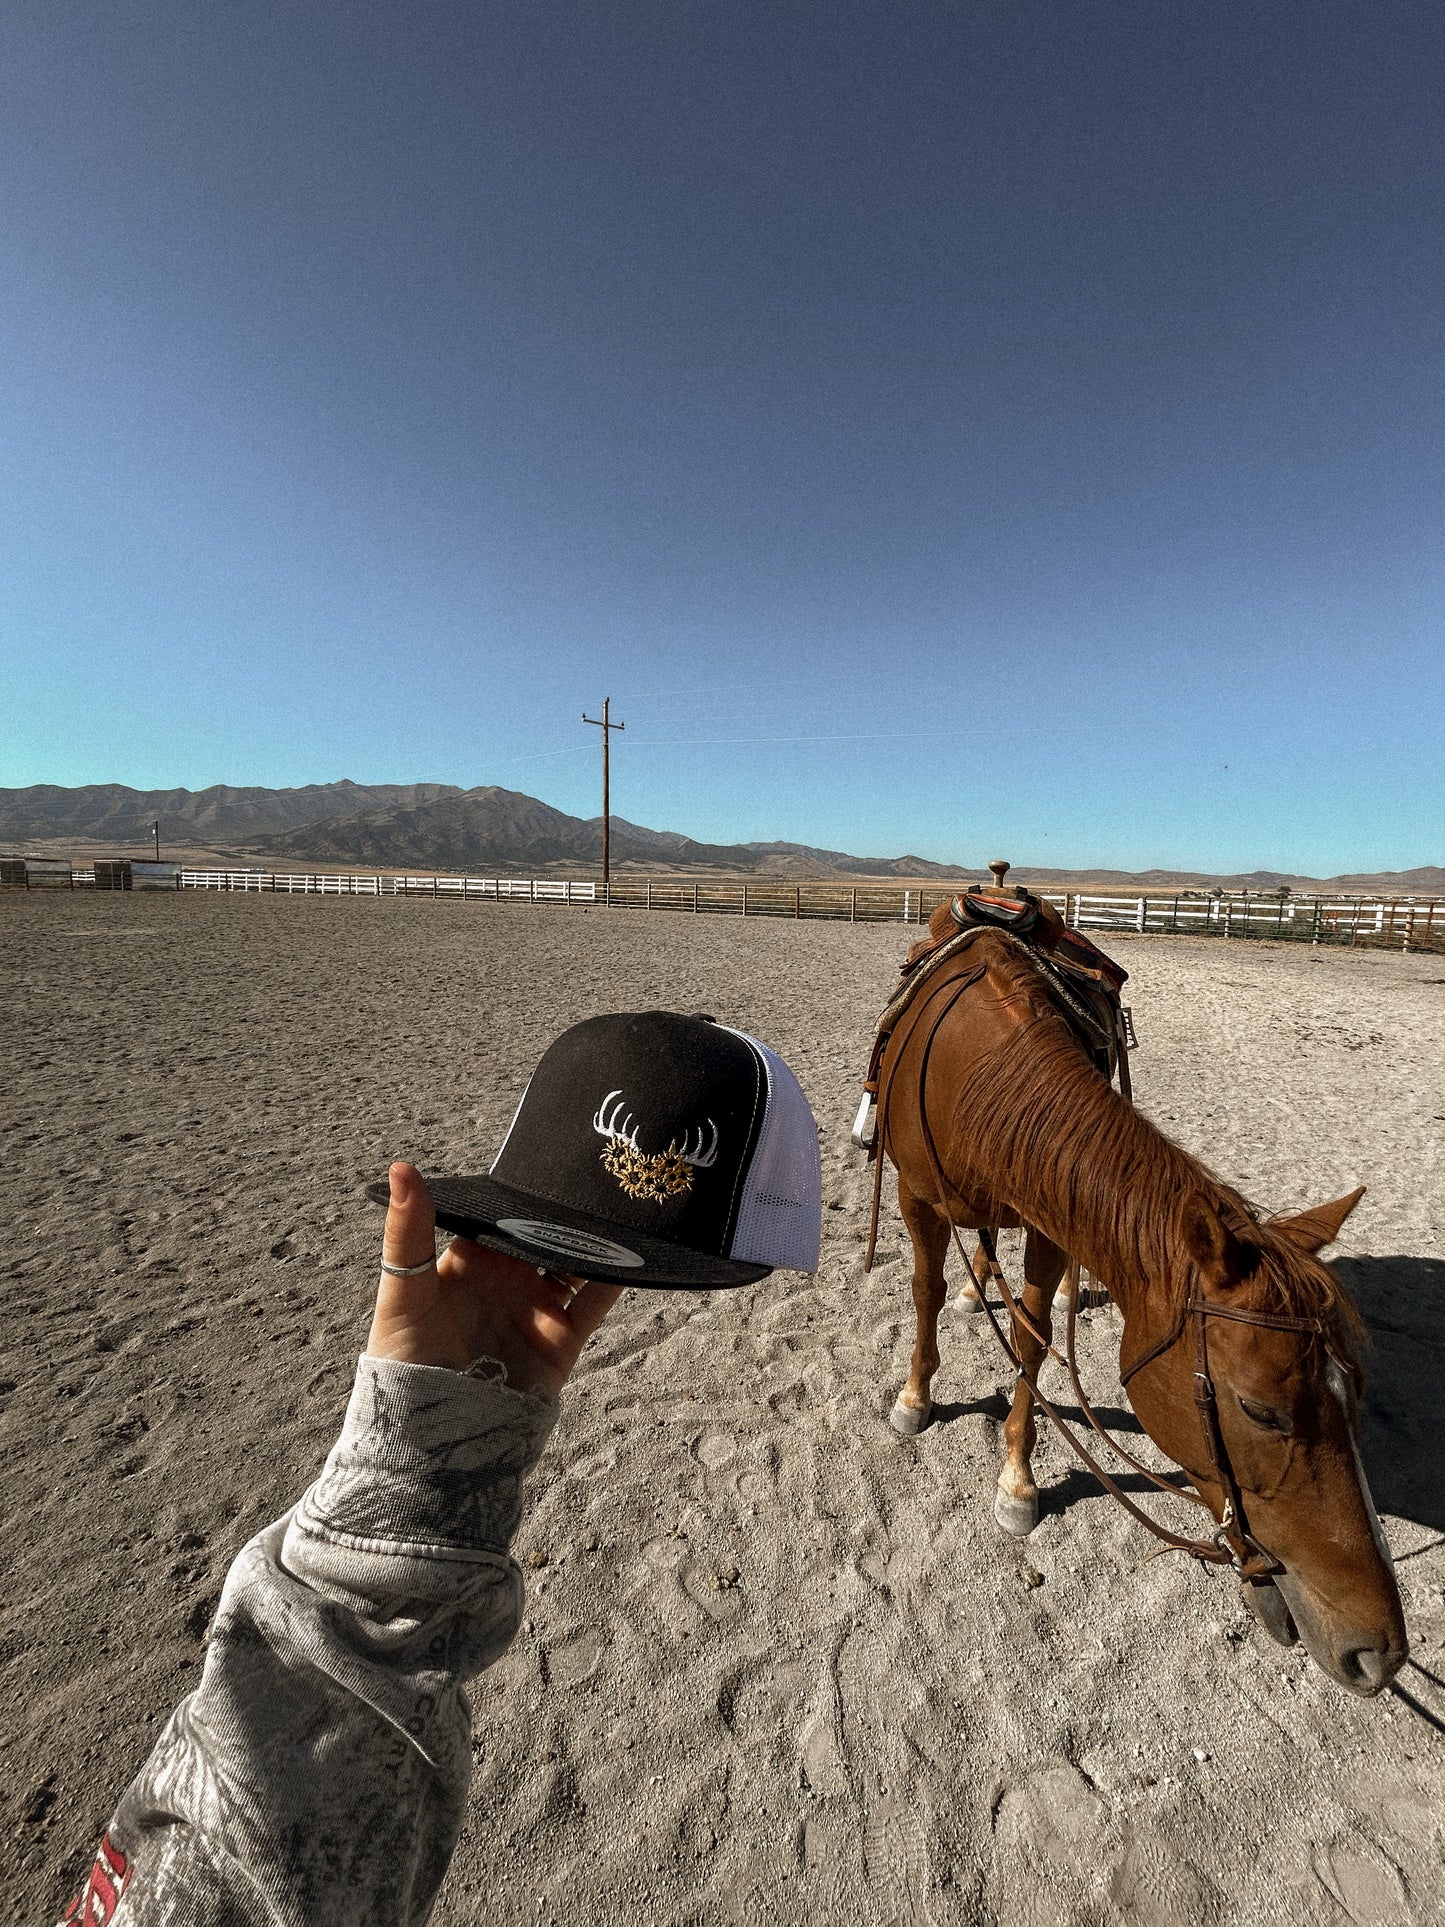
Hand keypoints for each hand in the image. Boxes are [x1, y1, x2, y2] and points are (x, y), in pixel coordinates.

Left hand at [364, 1162, 622, 1399]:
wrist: (434, 1441)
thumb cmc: (403, 1363)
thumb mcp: (403, 1293)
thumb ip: (407, 1233)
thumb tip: (400, 1166)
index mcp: (471, 1260)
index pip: (502, 1215)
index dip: (523, 1190)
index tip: (549, 1157)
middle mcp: (508, 1279)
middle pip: (544, 1236)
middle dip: (566, 1211)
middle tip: (596, 1173)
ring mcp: (537, 1307)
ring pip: (575, 1263)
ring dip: (595, 1240)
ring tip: (620, 1206)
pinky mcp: (561, 1338)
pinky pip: (595, 1302)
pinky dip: (616, 1279)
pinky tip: (636, 1253)